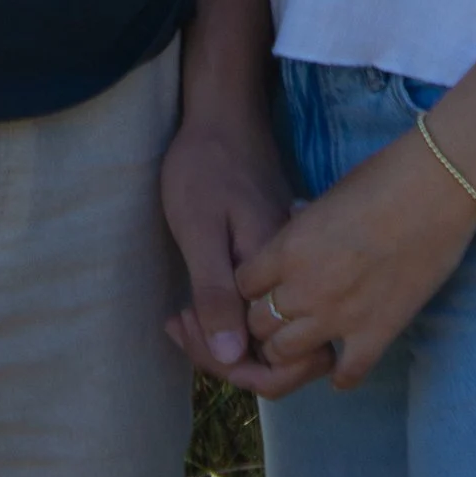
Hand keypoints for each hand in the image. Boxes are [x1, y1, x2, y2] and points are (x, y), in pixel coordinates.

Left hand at [160, 106, 331, 397]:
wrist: (224, 116)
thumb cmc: (205, 166)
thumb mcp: (198, 228)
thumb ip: (215, 292)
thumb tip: (231, 357)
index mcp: (278, 272)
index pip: (269, 354)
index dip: (224, 360)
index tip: (181, 326)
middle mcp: (296, 277)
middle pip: (277, 354)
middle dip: (225, 357)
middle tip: (179, 323)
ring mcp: (292, 269)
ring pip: (274, 333)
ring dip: (228, 340)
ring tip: (185, 318)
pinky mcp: (283, 260)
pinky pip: (269, 308)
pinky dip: (236, 318)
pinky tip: (203, 307)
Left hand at [236, 123, 475, 390]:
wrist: (435, 189)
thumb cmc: (381, 179)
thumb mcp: (325, 197)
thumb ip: (302, 224)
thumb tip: (292, 224)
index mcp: (288, 248)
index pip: (242, 285)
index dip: (251, 288)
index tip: (265, 286)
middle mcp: (304, 288)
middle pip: (257, 325)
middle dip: (264, 322)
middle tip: (283, 316)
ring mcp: (339, 316)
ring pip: (286, 355)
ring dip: (292, 351)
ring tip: (307, 342)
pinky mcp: (376, 334)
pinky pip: (345, 375)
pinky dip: (341, 375)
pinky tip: (343, 363)